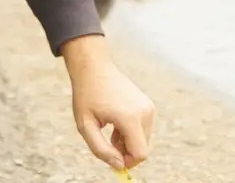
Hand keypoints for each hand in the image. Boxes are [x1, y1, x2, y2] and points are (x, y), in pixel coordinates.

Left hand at [65, 37, 155, 169]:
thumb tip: (119, 165)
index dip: (127, 163)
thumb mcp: (85, 126)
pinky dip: (130, 133)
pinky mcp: (148, 105)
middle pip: (142, 148)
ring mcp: (148, 107)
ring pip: (143, 140)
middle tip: (106, 141)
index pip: (140, 153)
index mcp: (130, 117)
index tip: (112, 160)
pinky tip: (116, 123)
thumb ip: (101, 150)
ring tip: (109, 129)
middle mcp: (144, 112)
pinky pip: (143, 130)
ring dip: (127, 142)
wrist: (95, 68)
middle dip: (125, 151)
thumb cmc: (87, 96)